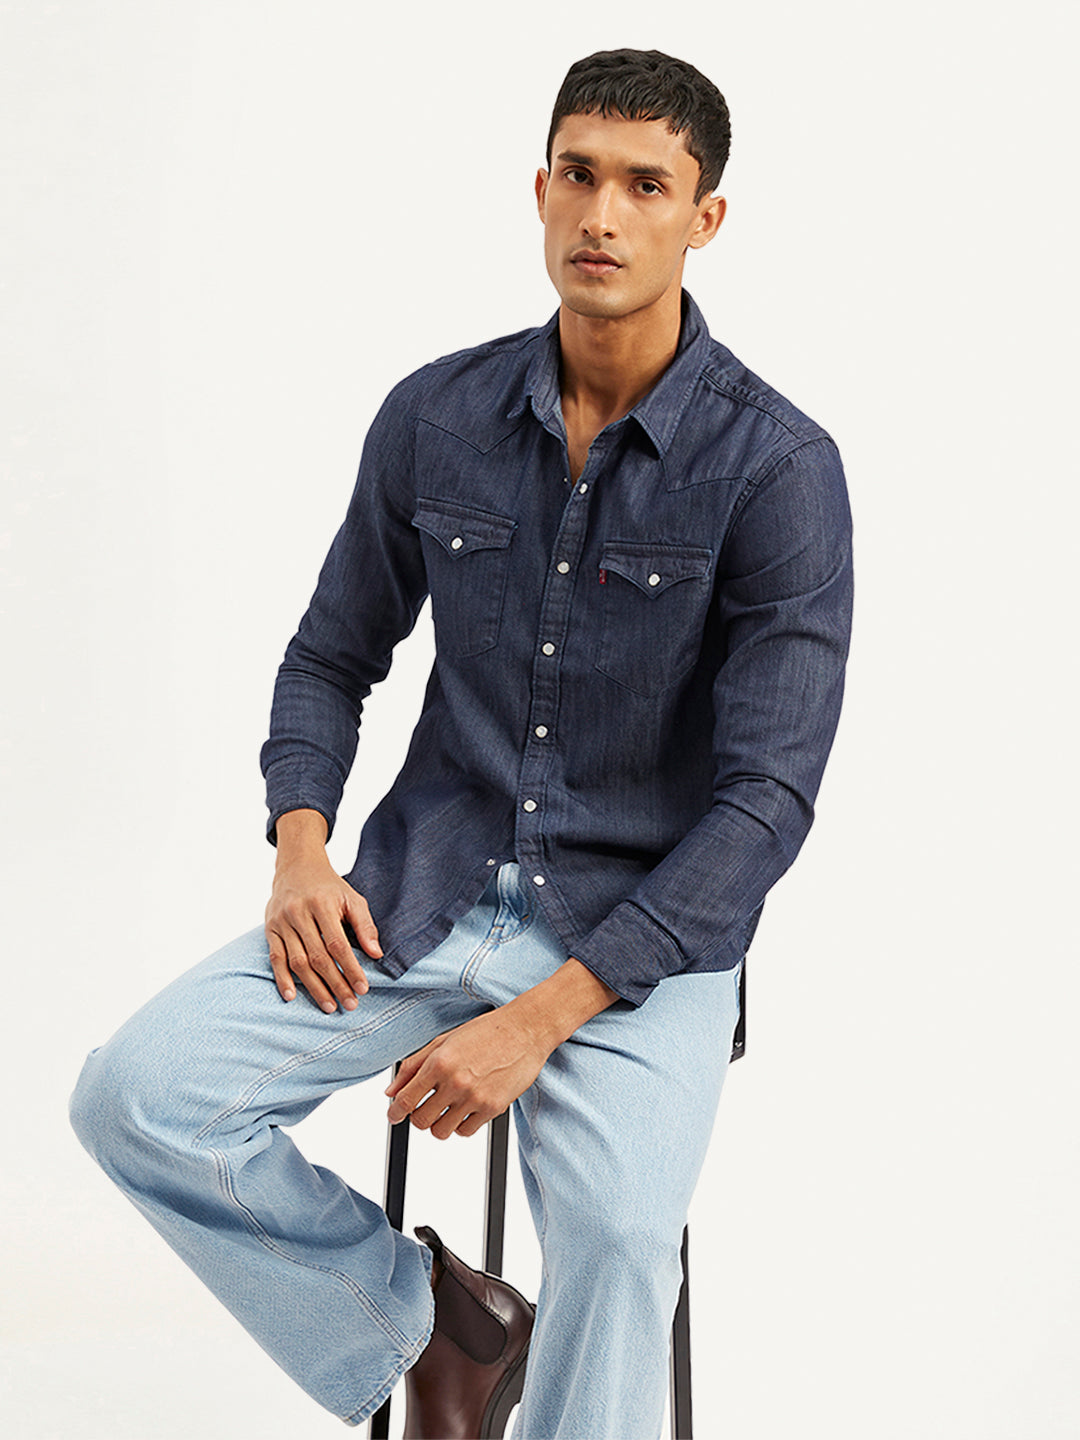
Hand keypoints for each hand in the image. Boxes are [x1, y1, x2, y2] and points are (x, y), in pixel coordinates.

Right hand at [265, 810, 381, 1012]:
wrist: (296, 867)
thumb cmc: (329, 886)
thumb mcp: (352, 898)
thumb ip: (365, 925)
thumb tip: (376, 954)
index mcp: (322, 904)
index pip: (338, 944)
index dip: (350, 968)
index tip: (363, 988)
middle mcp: (299, 913)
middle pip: (318, 957)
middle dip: (336, 984)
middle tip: (350, 1004)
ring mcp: (281, 922)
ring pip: (297, 961)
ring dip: (313, 987)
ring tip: (329, 1006)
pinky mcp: (270, 929)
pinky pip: (275, 958)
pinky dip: (282, 979)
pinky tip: (292, 996)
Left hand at [385, 1007, 552, 1139]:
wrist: (525, 1030)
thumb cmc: (485, 1032)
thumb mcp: (444, 1041)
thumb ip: (414, 1066)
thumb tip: (391, 1091)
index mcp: (439, 1062)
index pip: (405, 1100)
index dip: (394, 1112)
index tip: (393, 1114)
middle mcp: (455, 1082)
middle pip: (421, 1121)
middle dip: (418, 1116)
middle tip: (425, 1106)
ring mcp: (475, 1097)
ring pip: (441, 1131)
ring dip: (439, 1123)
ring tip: (447, 1108)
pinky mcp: (493, 1108)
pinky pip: (465, 1131)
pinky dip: (461, 1124)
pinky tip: (465, 1108)